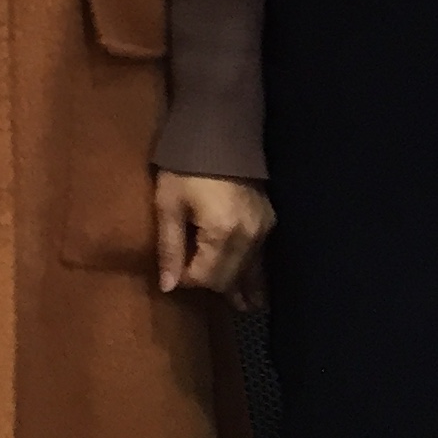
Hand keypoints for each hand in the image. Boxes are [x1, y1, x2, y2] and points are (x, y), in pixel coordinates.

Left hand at [154, 171, 271, 304]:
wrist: (218, 130)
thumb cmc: (184, 165)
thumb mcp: (168, 202)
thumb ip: (170, 246)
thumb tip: (168, 287)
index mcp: (223, 233)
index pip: (207, 277)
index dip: (188, 280)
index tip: (174, 275)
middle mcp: (249, 237)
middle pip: (230, 277)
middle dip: (212, 285)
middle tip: (200, 291)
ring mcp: (263, 230)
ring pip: (250, 271)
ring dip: (239, 286)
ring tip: (240, 307)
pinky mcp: (269, 221)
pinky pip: (261, 257)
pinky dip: (253, 272)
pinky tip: (254, 288)